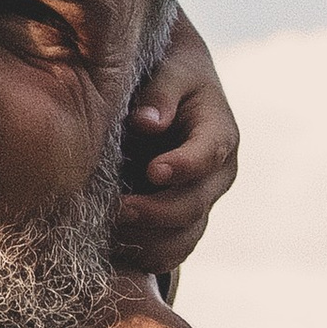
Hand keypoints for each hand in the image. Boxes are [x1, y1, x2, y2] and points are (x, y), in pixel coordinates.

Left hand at [116, 11, 237, 278]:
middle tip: (118, 209)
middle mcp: (216, 176)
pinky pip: (169, 253)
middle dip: (157, 212)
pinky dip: (143, 256)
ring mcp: (200, 204)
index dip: (184, 166)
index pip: (210, 153)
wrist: (169, 97)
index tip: (153, 170)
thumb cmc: (167, 77)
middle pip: (195, 204)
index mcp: (219, 134)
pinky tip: (112, 249)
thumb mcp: (170, 71)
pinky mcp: (181, 224)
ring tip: (107, 233)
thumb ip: (161, 92)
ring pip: (183, 237)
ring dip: (146, 241)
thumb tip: (146, 121)